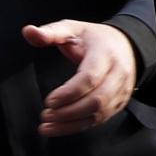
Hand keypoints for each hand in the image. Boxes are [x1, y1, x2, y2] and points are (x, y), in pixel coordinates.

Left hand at [21, 21, 136, 136]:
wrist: (127, 46)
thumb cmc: (95, 38)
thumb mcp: (73, 28)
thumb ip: (50, 32)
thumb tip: (28, 31)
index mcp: (106, 54)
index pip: (90, 77)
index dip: (69, 93)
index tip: (48, 101)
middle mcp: (118, 74)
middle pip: (96, 100)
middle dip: (68, 112)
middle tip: (45, 114)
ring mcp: (121, 90)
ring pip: (98, 114)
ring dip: (71, 123)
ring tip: (46, 125)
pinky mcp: (119, 103)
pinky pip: (100, 120)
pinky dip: (78, 127)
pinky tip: (59, 127)